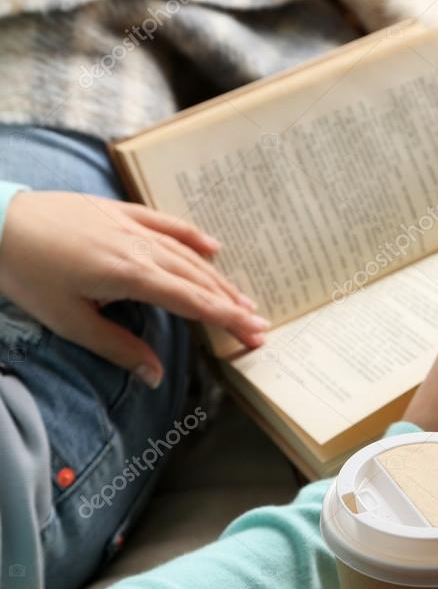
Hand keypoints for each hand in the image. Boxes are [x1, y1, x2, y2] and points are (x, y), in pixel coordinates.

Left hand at [0, 191, 269, 386]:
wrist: (0, 224)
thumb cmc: (28, 275)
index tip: (254, 334)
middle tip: (260, 324)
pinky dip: (192, 236)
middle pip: (198, 280)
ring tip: (243, 298)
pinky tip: (213, 247)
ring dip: (218, 278)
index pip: (192, 302)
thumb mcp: (70, 321)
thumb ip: (118, 348)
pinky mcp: (119, 212)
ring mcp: (132, 226)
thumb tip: (154, 375)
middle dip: (231, 304)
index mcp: (132, 276)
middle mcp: (141, 248)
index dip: (226, 319)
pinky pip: (166, 223)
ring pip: (187, 255)